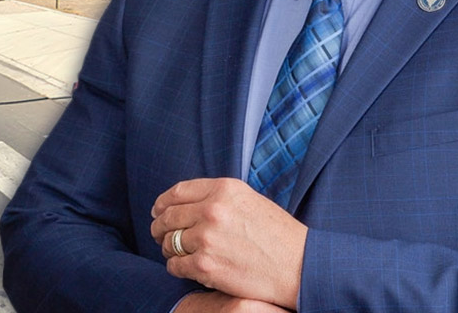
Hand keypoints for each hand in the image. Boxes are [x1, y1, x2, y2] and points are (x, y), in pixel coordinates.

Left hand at [151, 178, 305, 308]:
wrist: (299, 267)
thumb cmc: (278, 236)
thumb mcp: (250, 201)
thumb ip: (218, 198)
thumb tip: (185, 203)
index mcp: (224, 189)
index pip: (178, 192)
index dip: (163, 202)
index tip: (158, 210)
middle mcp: (213, 210)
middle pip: (169, 216)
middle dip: (160, 226)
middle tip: (159, 234)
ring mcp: (207, 238)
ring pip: (169, 242)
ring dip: (169, 248)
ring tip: (176, 252)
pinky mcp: (205, 266)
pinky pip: (175, 265)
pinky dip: (176, 267)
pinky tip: (186, 267)